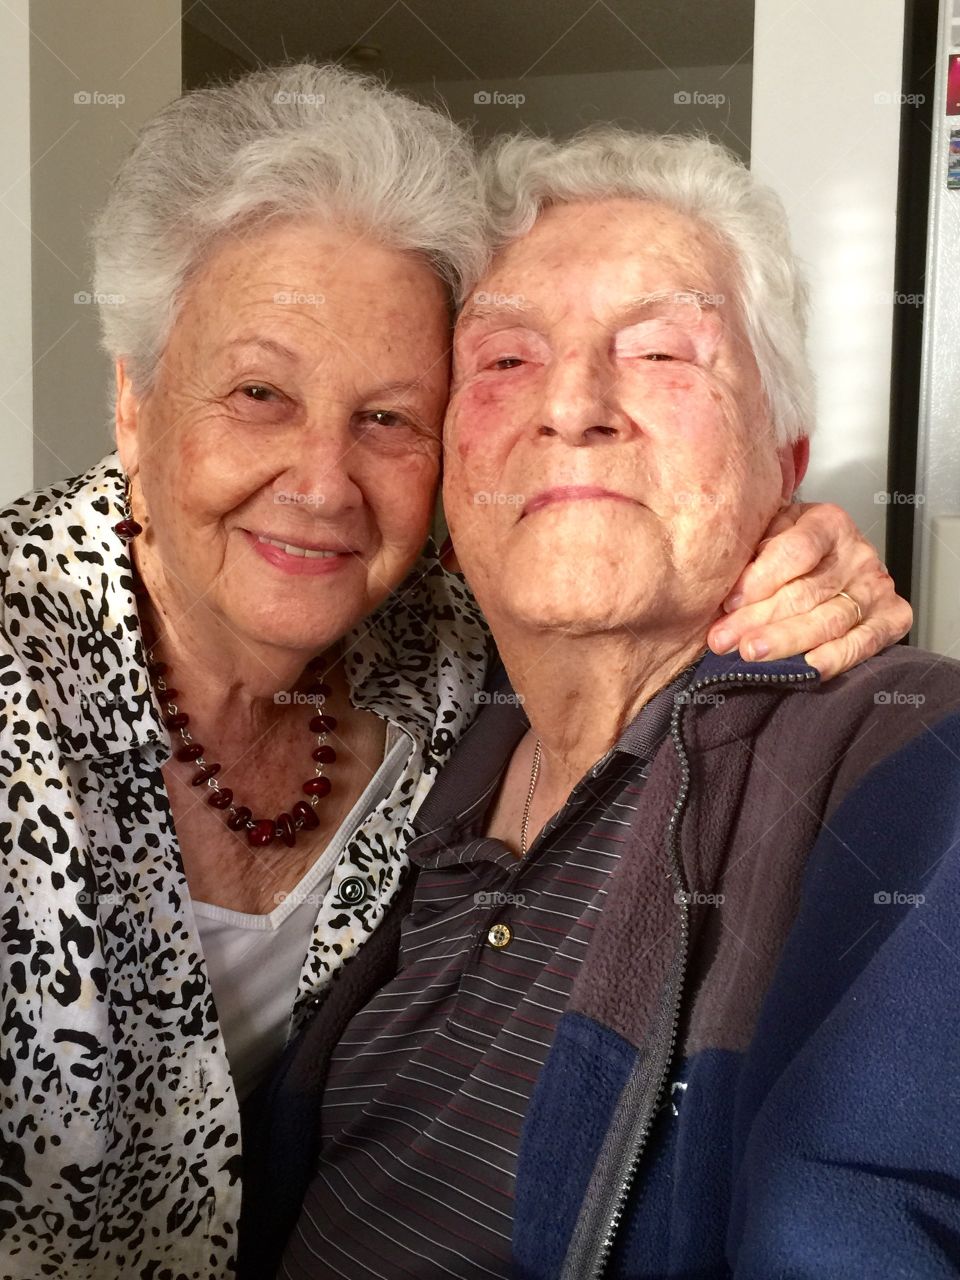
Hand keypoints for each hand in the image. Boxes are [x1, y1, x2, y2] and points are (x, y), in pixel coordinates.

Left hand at [706, 503, 912, 680]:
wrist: (832, 558)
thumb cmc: (790, 547)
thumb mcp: (769, 531)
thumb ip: (752, 549)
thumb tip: (723, 585)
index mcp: (828, 522)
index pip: (795, 551)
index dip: (760, 579)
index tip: (729, 602)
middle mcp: (857, 553)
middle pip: (806, 591)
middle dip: (759, 618)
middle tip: (725, 639)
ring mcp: (876, 586)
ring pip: (829, 620)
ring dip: (786, 641)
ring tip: (751, 653)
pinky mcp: (892, 617)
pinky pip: (862, 643)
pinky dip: (836, 657)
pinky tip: (808, 668)